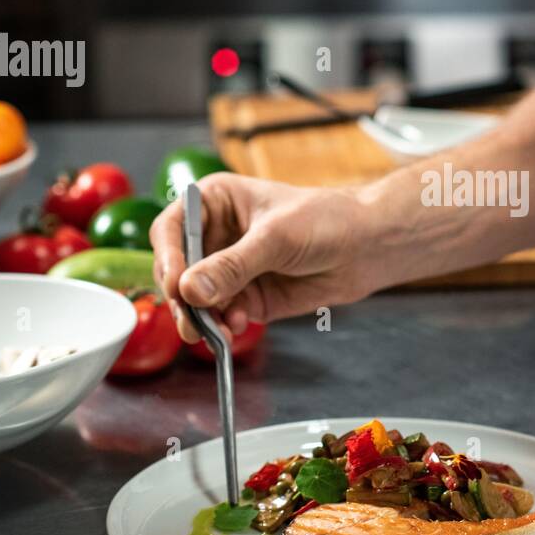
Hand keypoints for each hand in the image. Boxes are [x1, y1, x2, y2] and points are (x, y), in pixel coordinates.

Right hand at [150, 173, 378, 342]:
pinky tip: (236, 328)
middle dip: (182, 298)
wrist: (367, 247)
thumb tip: (190, 290)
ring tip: (216, 332)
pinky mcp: (246, 298)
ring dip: (201, 319)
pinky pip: (221, 316)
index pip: (171, 229)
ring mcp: (228, 270)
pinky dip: (223, 326)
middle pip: (177, 270)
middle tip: (191, 321)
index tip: (175, 285)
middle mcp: (215, 237)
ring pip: (195, 300)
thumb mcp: (276, 237)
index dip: (168, 257)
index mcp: (214, 203)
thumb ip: (233, 266)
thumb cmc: (325, 221)